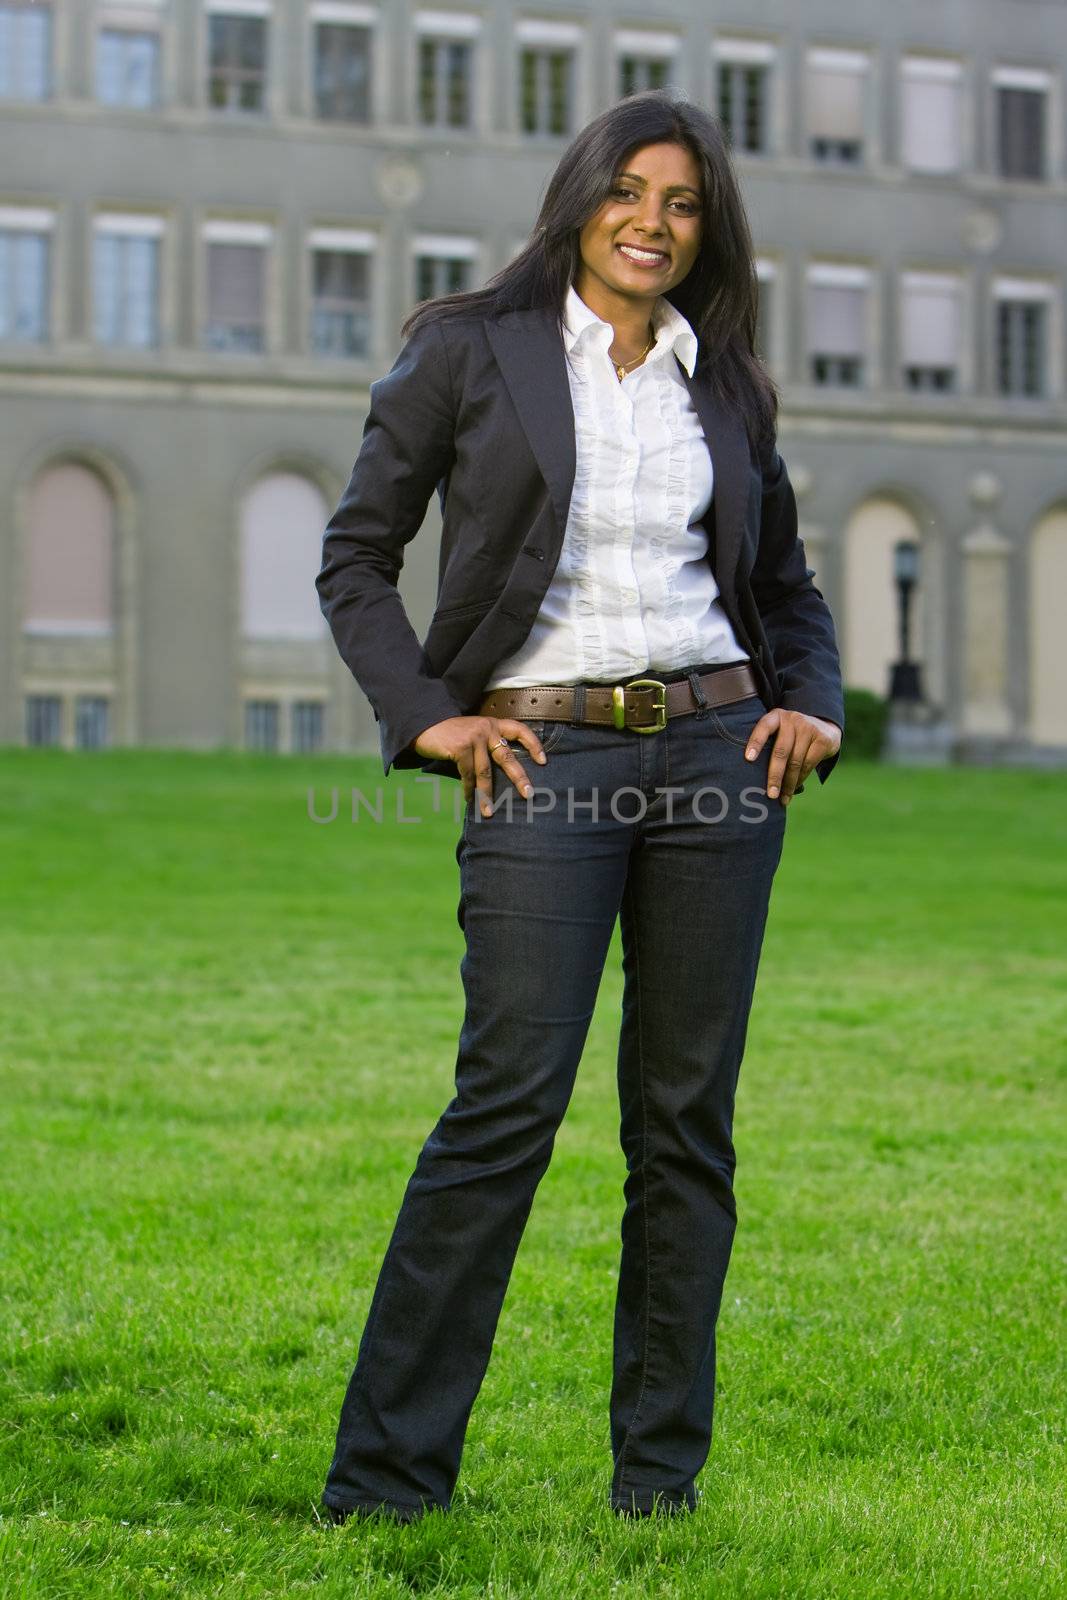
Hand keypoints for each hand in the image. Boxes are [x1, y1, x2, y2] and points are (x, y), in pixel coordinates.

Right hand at [412, 716, 548, 815]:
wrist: (423, 724)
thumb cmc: (450, 733)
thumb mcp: (473, 733)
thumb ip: (487, 745)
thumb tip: (503, 773)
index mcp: (493, 724)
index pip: (519, 730)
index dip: (533, 744)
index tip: (543, 761)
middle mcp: (486, 728)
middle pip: (507, 756)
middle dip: (519, 778)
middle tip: (529, 794)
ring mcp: (473, 737)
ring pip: (485, 772)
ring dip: (487, 794)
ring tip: (489, 811)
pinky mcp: (460, 748)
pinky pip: (468, 774)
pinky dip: (469, 789)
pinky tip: (469, 799)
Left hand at [744, 710, 841, 804]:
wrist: (824, 728)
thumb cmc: (792, 736)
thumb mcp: (779, 732)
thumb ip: (768, 744)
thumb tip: (752, 777)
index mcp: (776, 717)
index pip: (764, 727)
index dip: (756, 742)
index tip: (748, 759)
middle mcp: (792, 719)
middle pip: (781, 751)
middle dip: (775, 776)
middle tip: (770, 795)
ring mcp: (808, 728)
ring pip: (795, 762)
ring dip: (788, 783)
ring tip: (782, 798)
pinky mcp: (822, 739)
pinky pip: (808, 764)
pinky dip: (800, 779)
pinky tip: (794, 788)